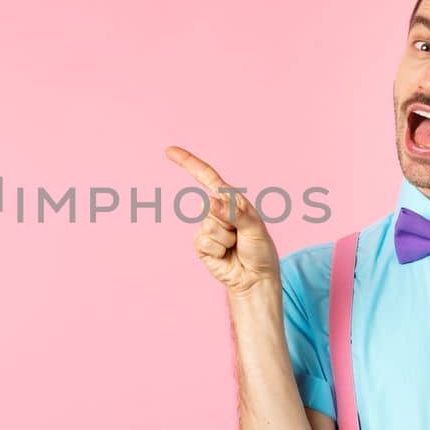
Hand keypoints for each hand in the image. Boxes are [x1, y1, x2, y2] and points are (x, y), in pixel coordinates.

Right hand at [165, 146, 279, 299]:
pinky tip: (225, 255)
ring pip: (209, 226)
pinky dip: (218, 249)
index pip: (207, 176)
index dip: (188, 162)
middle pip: (210, 206)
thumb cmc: (260, 250)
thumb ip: (234, 213)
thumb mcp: (255, 227)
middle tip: (241, 235)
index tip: (169, 151)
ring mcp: (207, 228)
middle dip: (229, 221)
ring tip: (235, 246)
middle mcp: (217, 211)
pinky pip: (205, 240)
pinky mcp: (201, 245)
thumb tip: (209, 201)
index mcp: (231, 200)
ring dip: (226, 238)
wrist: (255, 278)